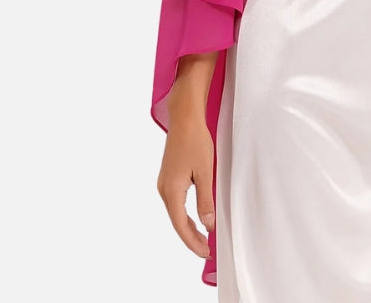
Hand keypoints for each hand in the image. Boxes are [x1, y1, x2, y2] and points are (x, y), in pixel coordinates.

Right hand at [156, 118, 214, 257]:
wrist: (185, 118)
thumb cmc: (195, 141)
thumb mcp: (205, 172)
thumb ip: (205, 201)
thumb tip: (207, 225)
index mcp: (172, 191)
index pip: (181, 225)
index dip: (193, 241)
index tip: (205, 252)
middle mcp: (163, 189)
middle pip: (176, 221)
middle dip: (190, 237)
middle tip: (206, 249)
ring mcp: (164, 183)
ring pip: (175, 212)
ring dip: (187, 226)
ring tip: (202, 237)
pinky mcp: (168, 177)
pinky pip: (175, 202)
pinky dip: (184, 214)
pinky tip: (194, 217)